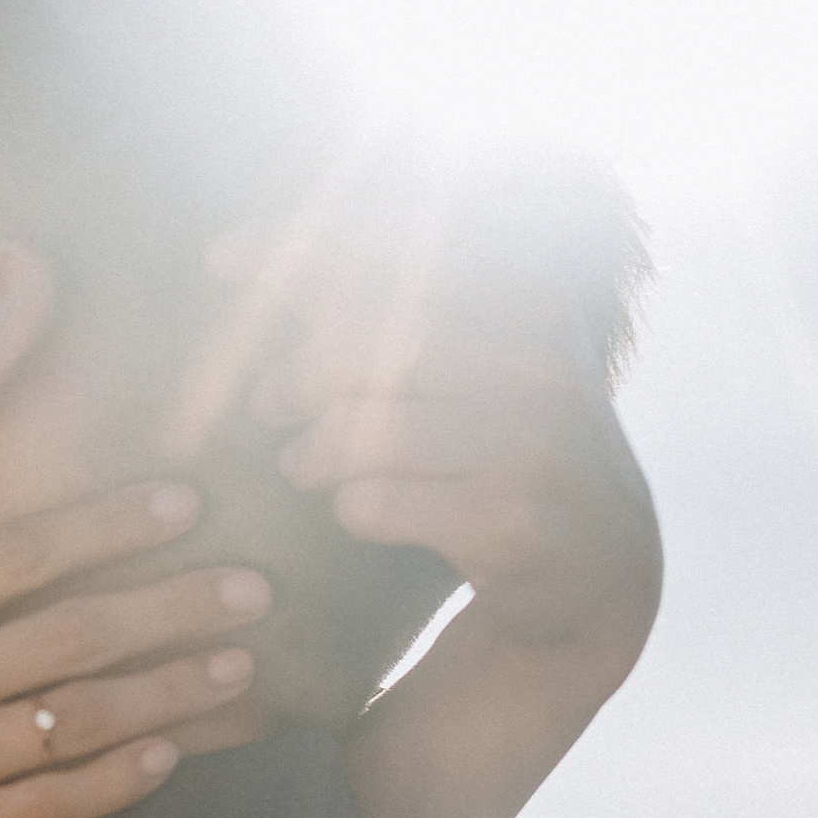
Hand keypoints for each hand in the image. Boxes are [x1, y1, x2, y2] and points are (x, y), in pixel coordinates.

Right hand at [0, 416, 271, 817]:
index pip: (9, 557)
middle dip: (171, 606)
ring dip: (167, 692)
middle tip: (256, 587)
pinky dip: (113, 784)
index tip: (183, 502)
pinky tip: (169, 759)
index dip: (103, 526)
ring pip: (75, 720)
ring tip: (240, 668)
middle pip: (67, 634)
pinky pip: (48, 806)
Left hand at [208, 211, 661, 817]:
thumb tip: (243, 244)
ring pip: (367, 425)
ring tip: (301, 465)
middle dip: (298, 372)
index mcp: (531, 297)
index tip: (219, 256)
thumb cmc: (500, 450)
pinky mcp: (517, 528)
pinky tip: (357, 512)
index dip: (300, 244)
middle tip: (269, 405)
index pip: (400, 245)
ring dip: (315, 449)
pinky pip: (380, 503)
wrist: (599, 573)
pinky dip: (350, 506)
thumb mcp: (464, 363)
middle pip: (370, 340)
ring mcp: (539, 447)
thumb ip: (377, 301)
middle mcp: (544, 362)